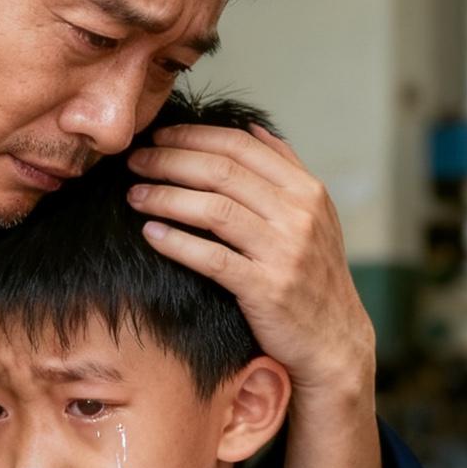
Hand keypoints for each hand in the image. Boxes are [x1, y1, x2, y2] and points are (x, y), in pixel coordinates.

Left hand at [127, 123, 375, 397]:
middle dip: (170, 160)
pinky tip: (150, 233)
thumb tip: (252, 127)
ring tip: (133, 194)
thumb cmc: (314, 276)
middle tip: (135, 161)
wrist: (333, 340)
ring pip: (214, 210)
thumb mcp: (314, 216)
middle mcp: (298, 215)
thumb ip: (285, 170)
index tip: (159, 136)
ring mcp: (283, 252)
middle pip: (222, 172)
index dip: (193, 136)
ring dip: (166, 197)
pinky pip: (212, 258)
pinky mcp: (266, 289)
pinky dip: (177, 242)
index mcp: (306, 191)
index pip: (241, 146)